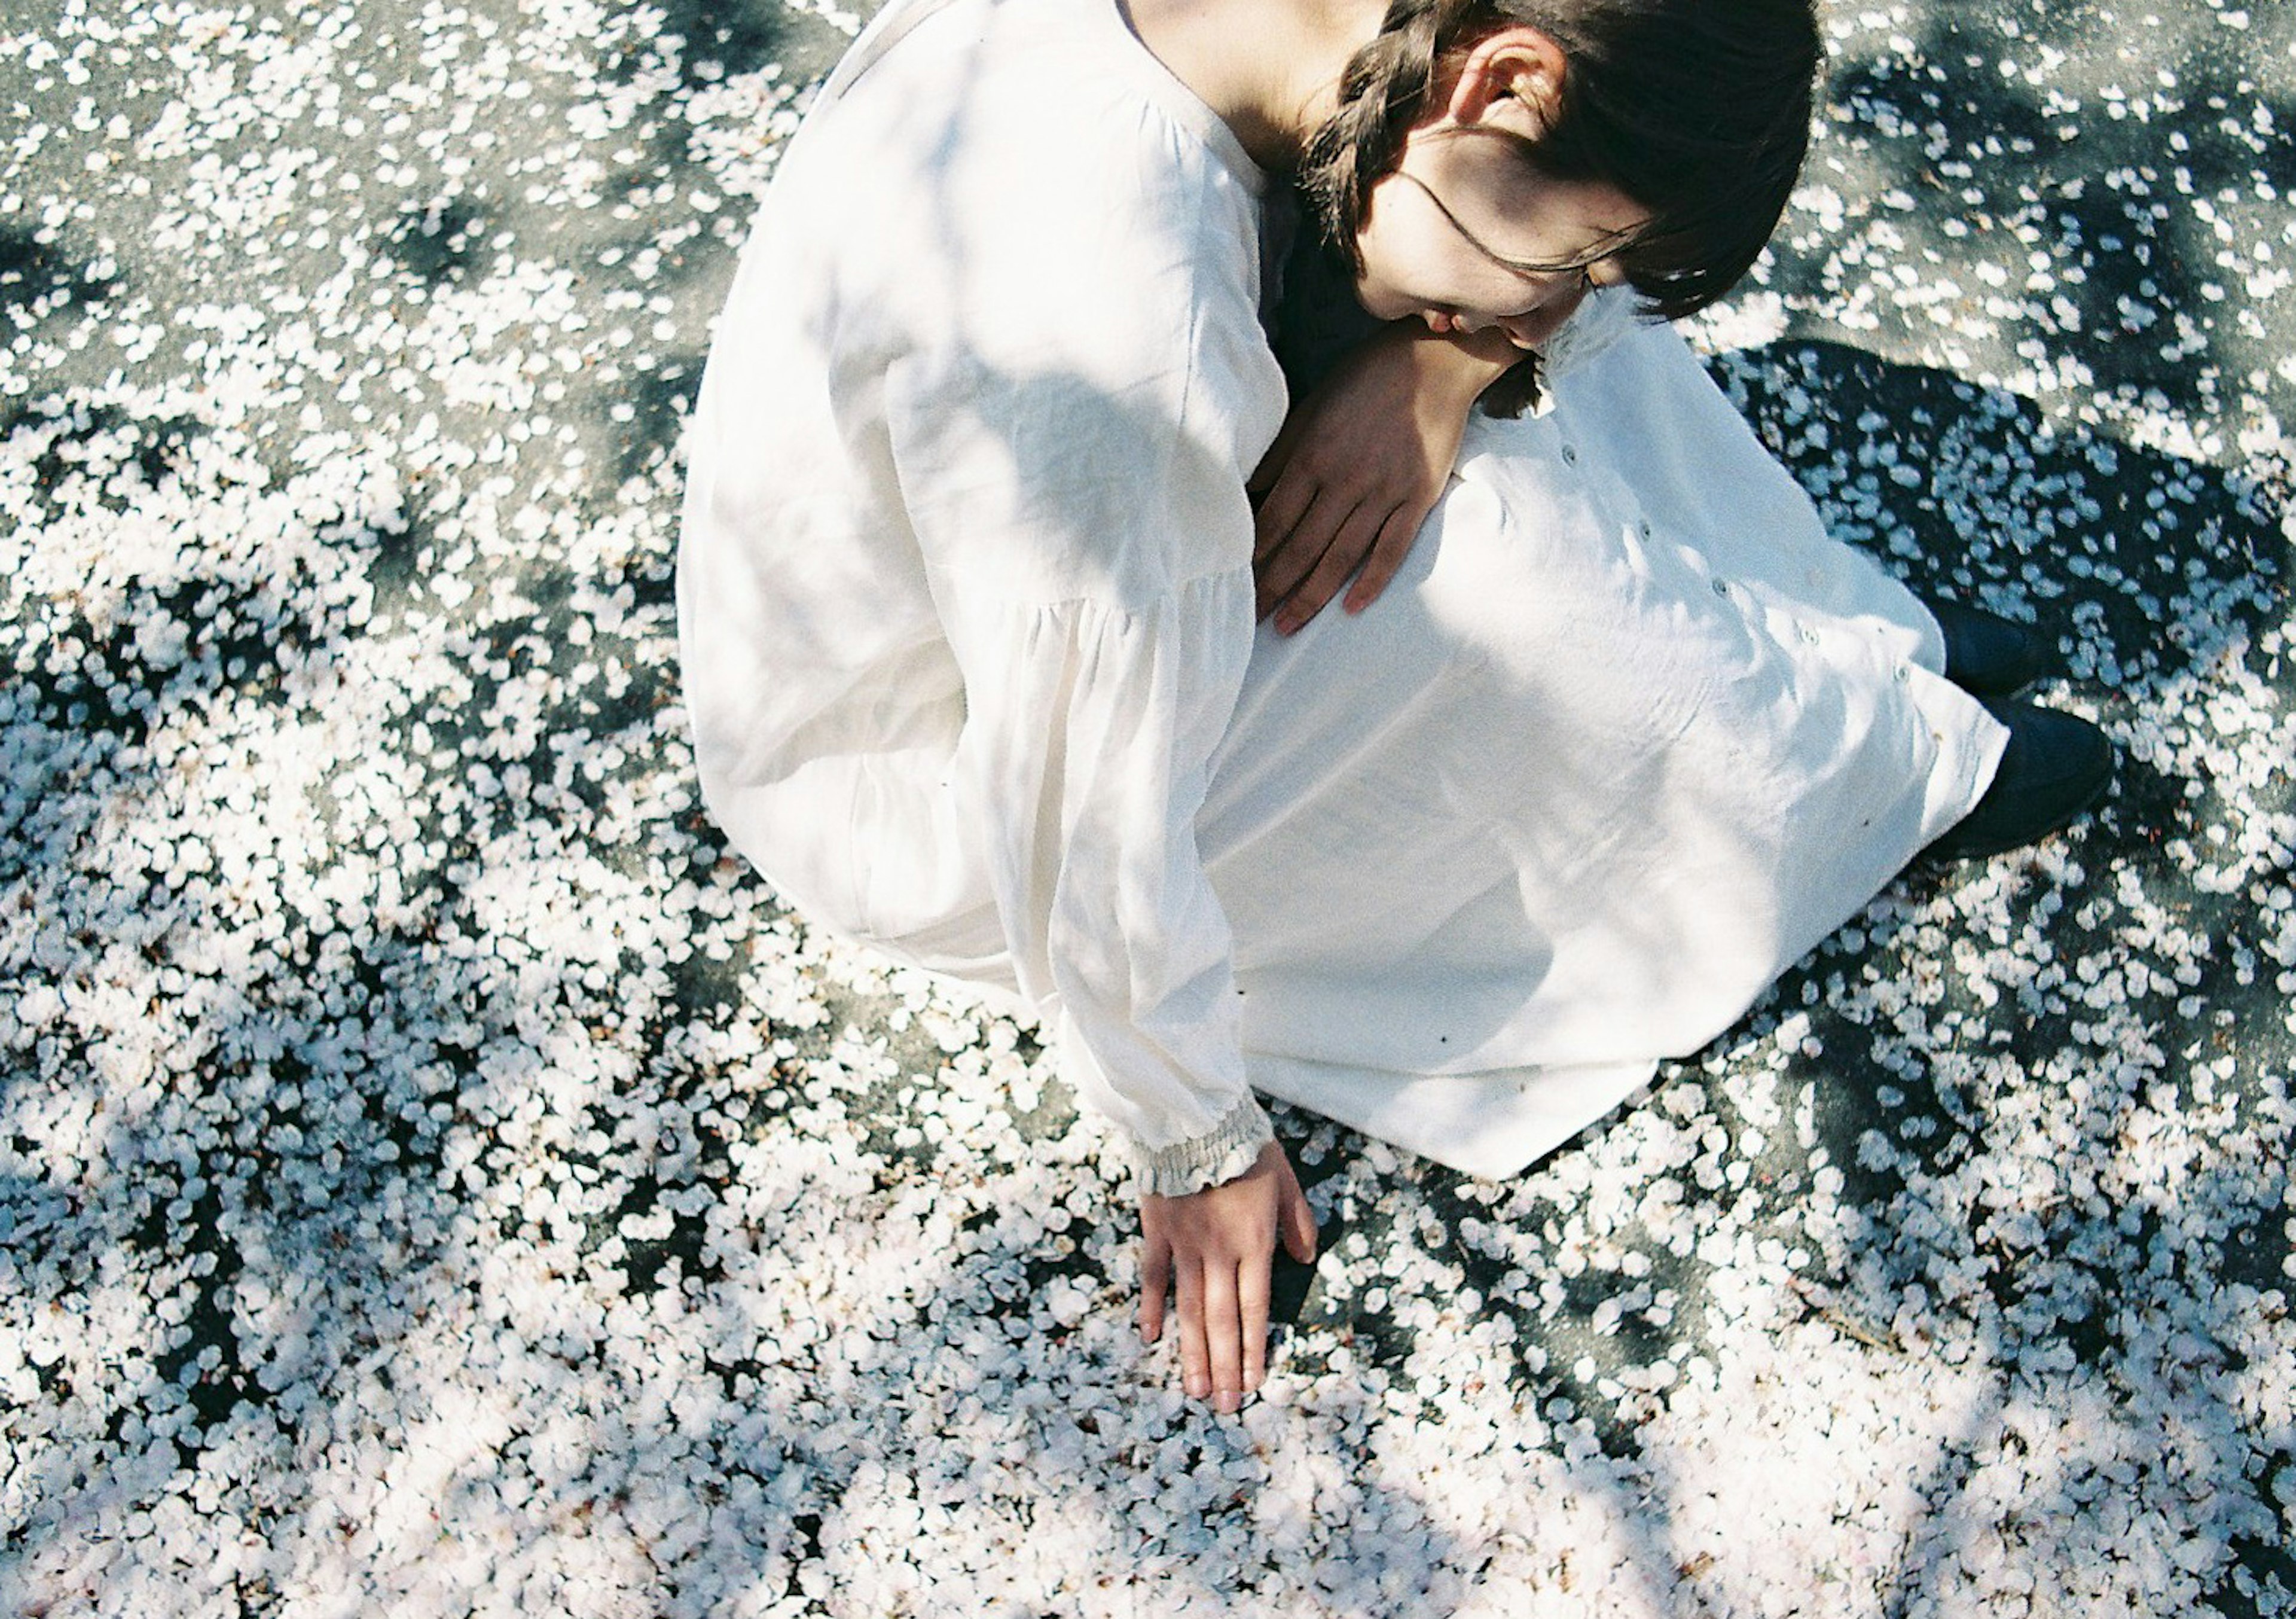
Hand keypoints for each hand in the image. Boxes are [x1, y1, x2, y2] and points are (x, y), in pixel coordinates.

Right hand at [1138, 1139, 1317, 1411]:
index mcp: (1254, 1242)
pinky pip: (1153, 1276)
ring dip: (1192, 1352)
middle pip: (1220, 1319)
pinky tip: (1151, 1339)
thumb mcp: (1286, 1181)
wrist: (1198, 1117)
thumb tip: (1307, 1258)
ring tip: (1195, 1390)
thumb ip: (1298, 1222)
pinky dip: (1152, 1308)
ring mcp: (1185, 1244)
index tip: (1252, 1384)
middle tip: (1224, 1407)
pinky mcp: (1158, 1231)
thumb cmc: (1246, 1147)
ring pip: (1188, 1308)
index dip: (1252, 1349)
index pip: (1254, 1308)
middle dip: (1224, 1366)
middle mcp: (1219, 1252)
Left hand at [1249, 323, 1518, 634]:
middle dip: (1272, 587)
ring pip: (1341, 556)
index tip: (1233, 584)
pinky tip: (1350, 608)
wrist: (1434, 360)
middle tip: (1250, 621)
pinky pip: (1391, 548)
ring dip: (1311, 596)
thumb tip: (1247, 490)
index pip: (1274, 520)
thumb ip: (1282, 452)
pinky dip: (1371, 581)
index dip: (1252, 557)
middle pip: (1301, 546)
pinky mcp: (1418, 497)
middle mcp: (1345, 479)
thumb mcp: (1312, 407)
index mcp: (1313, 455)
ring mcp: (1384, 491)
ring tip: (1287, 626)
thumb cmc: (1365, 380)